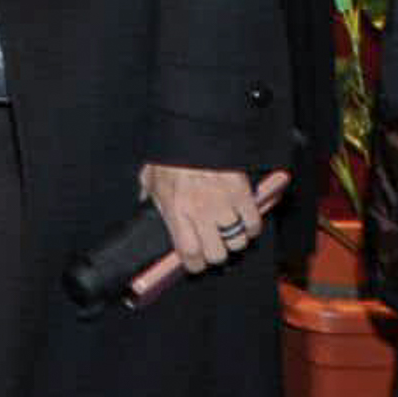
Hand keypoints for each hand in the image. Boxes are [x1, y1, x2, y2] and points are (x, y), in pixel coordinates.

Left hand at [141, 162, 263, 274]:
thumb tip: (144, 209)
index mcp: (175, 210)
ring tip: (227, 234)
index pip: (188, 253)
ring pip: (237, 241)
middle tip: (212, 247)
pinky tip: (244, 223)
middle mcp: (200, 211)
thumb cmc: (171, 155)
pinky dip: (251, 228)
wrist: (195, 131)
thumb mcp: (151, 178)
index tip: (195, 265)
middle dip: (214, 255)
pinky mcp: (242, 193)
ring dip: (233, 241)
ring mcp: (223, 203)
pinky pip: (253, 223)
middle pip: (216, 253)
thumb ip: (148, 197)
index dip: (193, 265)